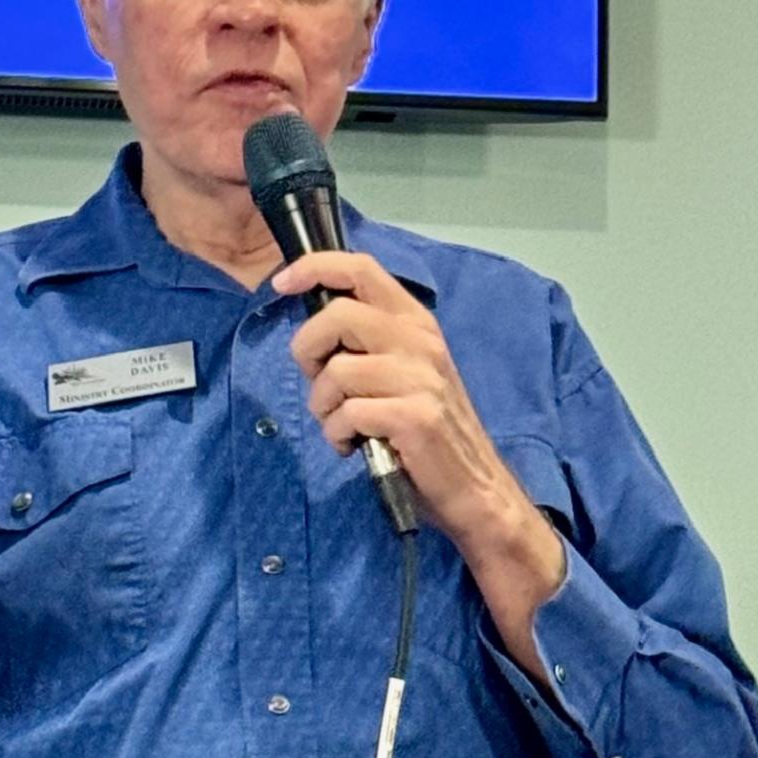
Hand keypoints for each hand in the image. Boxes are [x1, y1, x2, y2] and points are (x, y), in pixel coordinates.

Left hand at [273, 251, 564, 682]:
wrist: (475, 489)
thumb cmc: (427, 431)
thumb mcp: (402, 371)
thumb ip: (365, 342)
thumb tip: (311, 328)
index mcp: (415, 322)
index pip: (361, 269)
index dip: (314, 268)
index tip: (282, 285)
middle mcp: (420, 341)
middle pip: (337, 315)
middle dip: (308, 352)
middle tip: (321, 385)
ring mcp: (420, 377)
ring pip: (335, 372)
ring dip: (323, 407)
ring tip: (344, 426)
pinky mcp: (415, 416)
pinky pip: (346, 414)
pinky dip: (337, 435)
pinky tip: (355, 446)